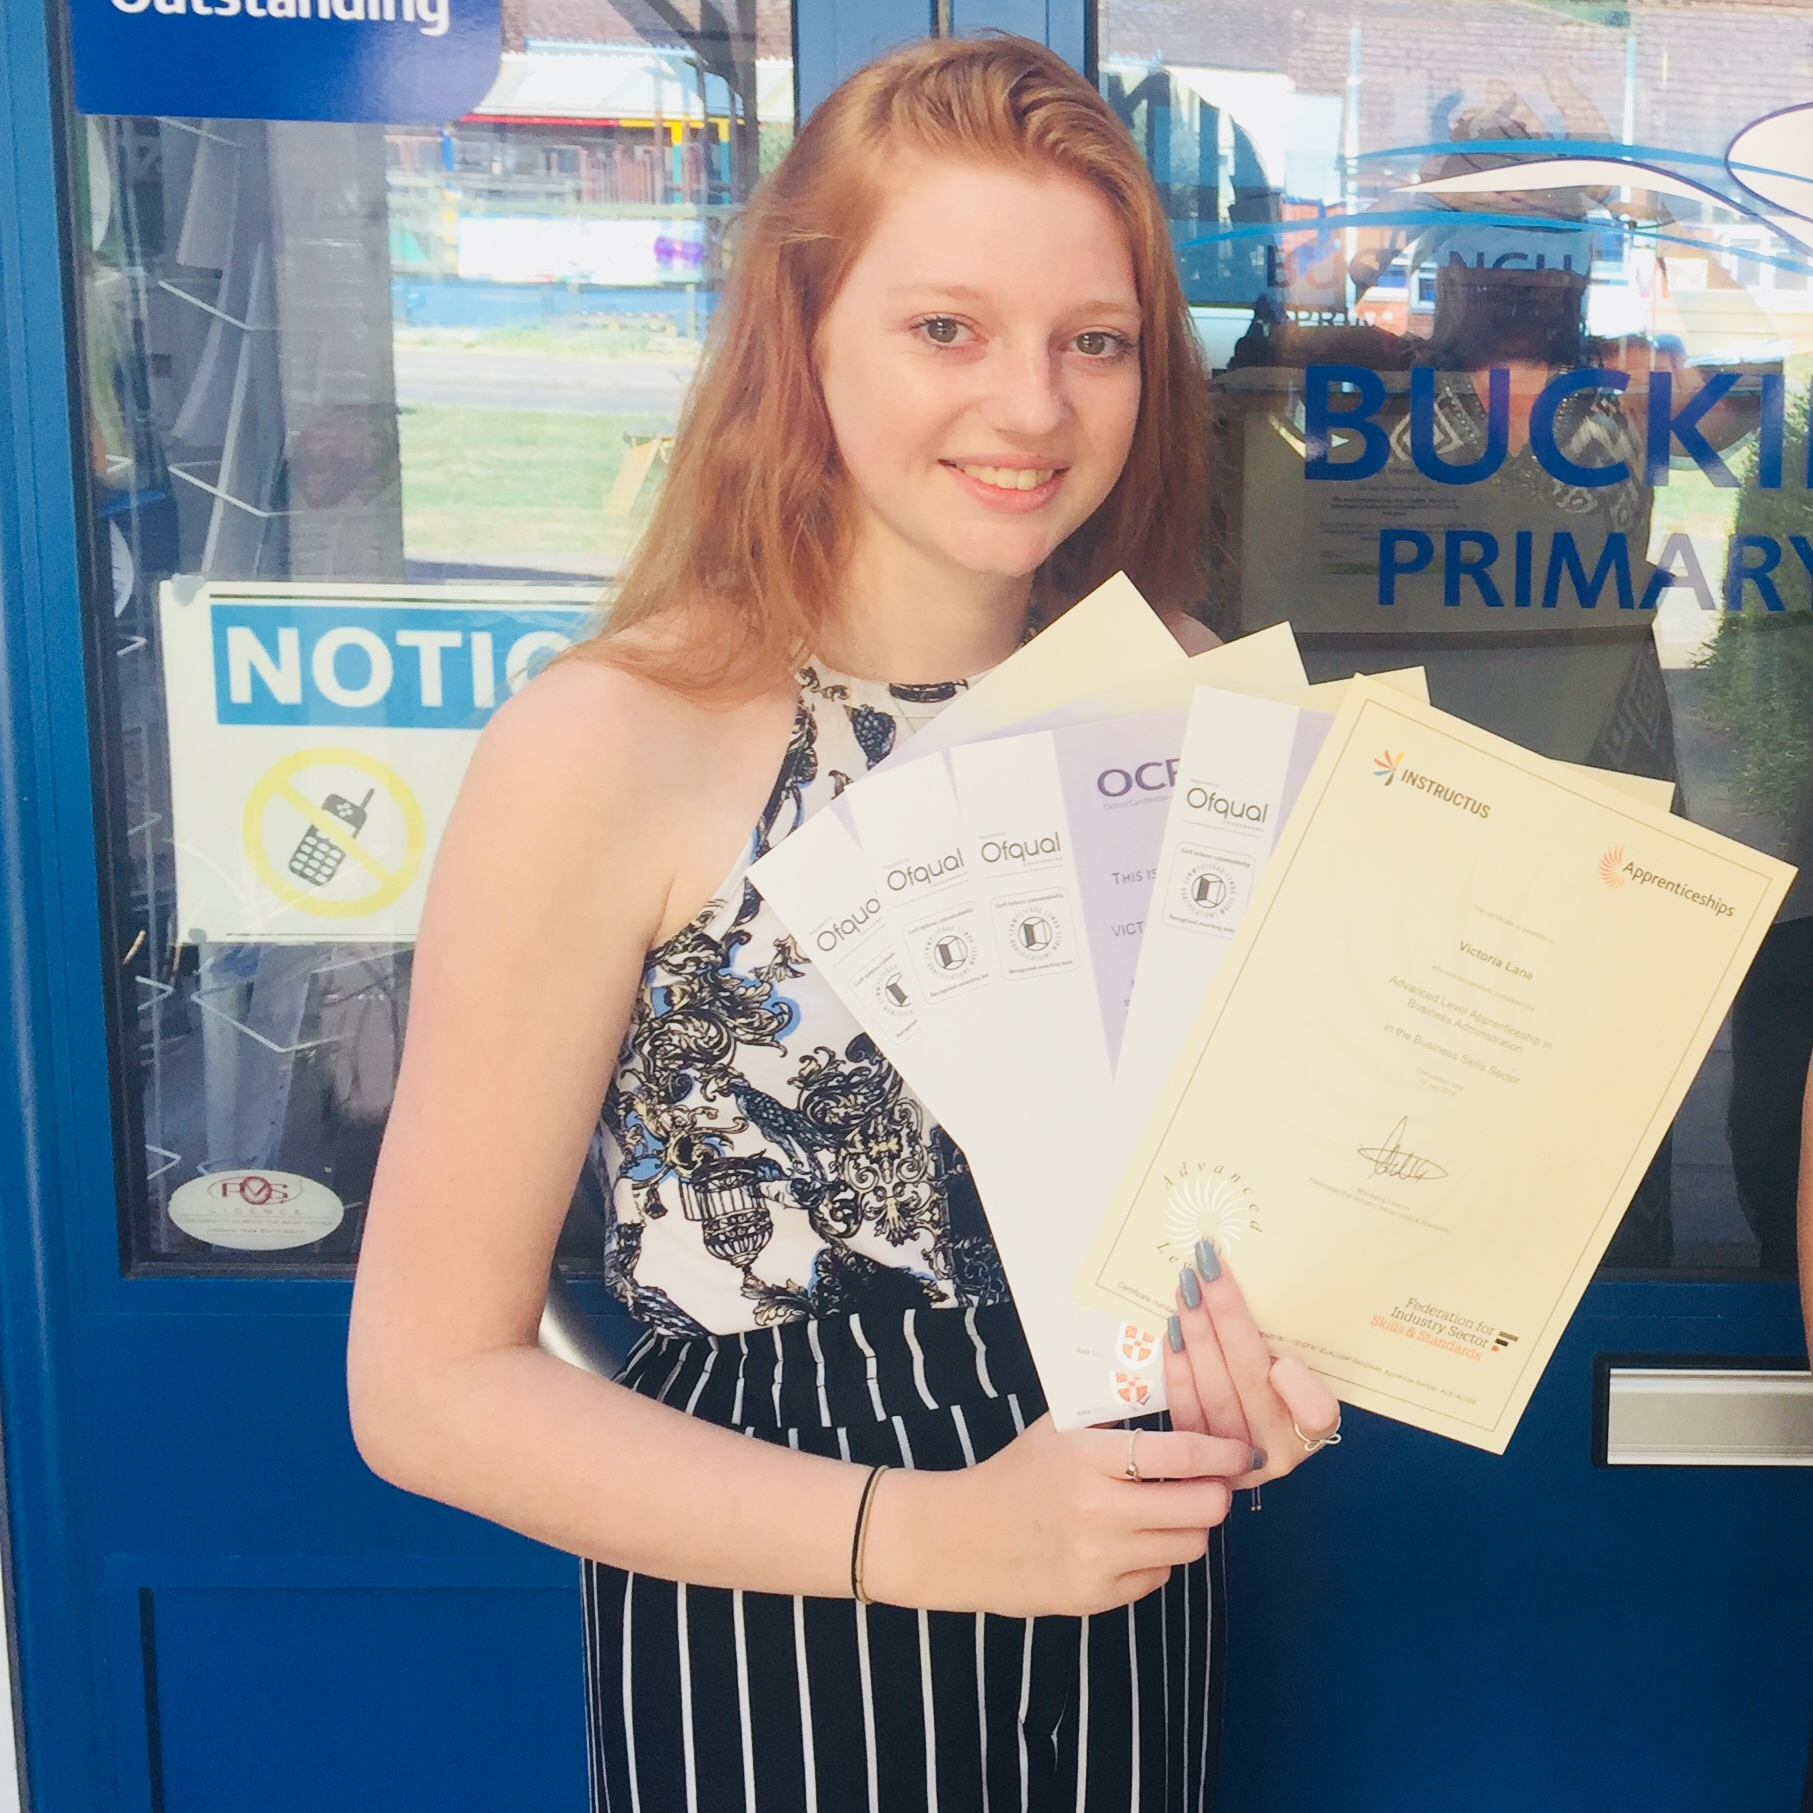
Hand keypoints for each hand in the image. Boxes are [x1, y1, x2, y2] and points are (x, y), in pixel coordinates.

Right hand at [864, 1415, 1250, 1617]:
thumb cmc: (1019, 1471)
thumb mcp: (1060, 1428)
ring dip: (1189, 1526)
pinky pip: (1159, 1577)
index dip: (1223, 1453)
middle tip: (1212, 1482)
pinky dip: (1156, 1558)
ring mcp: (1100, 1560)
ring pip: (1189, 1546)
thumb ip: (1117, 1418)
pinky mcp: (1099, 1597)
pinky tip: (1130, 1540)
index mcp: (1090, 1457)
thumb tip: (1186, 1399)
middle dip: (1216, 1493)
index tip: (1242, 1450)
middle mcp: (1100, 1511)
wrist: (965, 1538)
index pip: (1181, 1454)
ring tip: (1169, 1509)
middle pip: (1202, 1508)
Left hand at [1164, 1240, 1342, 1488]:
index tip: (1284, 1359)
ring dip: (1196, 1334)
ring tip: (1185, 1289)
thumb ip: (1290, 1349)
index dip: (1300, 1390)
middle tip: (1208, 1269)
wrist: (1241, 1439)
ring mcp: (1235, 1458)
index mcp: (1314, 1428)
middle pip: (1251, 1380)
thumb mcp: (1301, 1372)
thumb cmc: (1280, 1394)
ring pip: (1213, 1391)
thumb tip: (1259, 1318)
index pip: (1317, 1415)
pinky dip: (1177, 1365)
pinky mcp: (1197, 1456)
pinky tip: (1172, 1328)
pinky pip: (1185, 1406)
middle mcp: (1279, 1450)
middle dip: (1227, 1318)